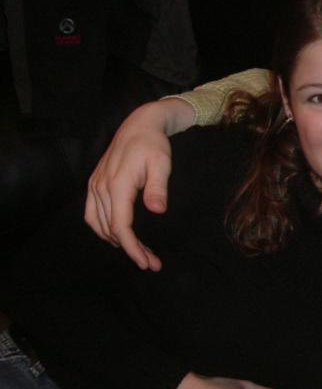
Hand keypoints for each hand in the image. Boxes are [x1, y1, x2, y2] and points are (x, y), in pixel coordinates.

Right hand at [84, 98, 193, 270]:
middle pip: (111, 230)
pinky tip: (119, 237)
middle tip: (152, 263)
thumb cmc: (154, 144)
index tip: (146, 262)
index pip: (121, 226)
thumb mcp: (162, 163)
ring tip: (140, 253)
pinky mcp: (94, 184)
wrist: (139, 125)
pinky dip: (104, 229)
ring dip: (117, 242)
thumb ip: (158, 187)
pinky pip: (93, 214)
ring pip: (100, 225)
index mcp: (117, 185)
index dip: (132, 247)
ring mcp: (95, 186)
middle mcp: (101, 188)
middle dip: (131, 250)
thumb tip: (157, 210)